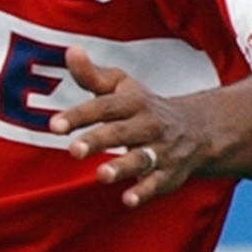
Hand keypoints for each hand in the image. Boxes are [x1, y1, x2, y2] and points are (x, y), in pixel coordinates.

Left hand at [49, 43, 211, 204]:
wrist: (198, 129)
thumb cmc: (143, 107)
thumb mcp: (121, 88)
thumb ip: (92, 76)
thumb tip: (70, 51)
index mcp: (132, 103)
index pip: (103, 107)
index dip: (78, 115)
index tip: (54, 125)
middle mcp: (147, 125)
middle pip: (120, 131)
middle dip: (98, 140)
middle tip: (74, 150)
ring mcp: (159, 150)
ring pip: (141, 158)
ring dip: (122, 167)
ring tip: (101, 175)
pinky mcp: (168, 174)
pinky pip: (157, 183)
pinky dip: (144, 191)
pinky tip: (128, 200)